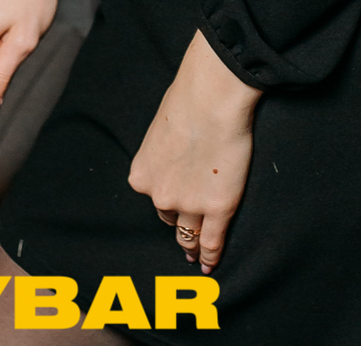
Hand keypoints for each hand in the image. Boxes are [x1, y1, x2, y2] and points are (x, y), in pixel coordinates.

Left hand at [129, 30, 261, 273]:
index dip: (167, 198)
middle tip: (184, 238)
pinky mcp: (218, 208)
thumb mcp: (162, 126)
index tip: (172, 208)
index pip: (154, 195)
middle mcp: (160, 195)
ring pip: (189, 233)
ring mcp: (189, 204)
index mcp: (142, 174)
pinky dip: (211, 255)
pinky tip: (210, 264)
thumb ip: (165, 148)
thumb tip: (175, 147)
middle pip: (169, 216)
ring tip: (196, 257)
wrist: (212, 95)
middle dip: (177, 223)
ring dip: (192, 245)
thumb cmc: (189, 97)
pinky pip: (212, 240)